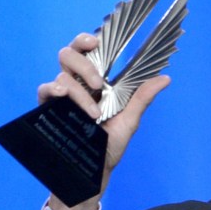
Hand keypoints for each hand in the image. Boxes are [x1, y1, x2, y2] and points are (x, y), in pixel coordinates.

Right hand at [38, 33, 169, 209]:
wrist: (95, 169)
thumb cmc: (110, 144)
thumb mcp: (129, 120)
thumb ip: (142, 97)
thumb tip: (165, 78)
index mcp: (95, 81)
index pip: (87, 51)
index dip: (87, 40)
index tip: (96, 41)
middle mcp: (77, 83)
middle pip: (69, 55)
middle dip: (84, 64)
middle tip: (99, 82)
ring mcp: (62, 95)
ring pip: (62, 75)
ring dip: (80, 92)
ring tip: (94, 113)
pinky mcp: (48, 108)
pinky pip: (45, 90)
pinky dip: (53, 90)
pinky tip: (63, 96)